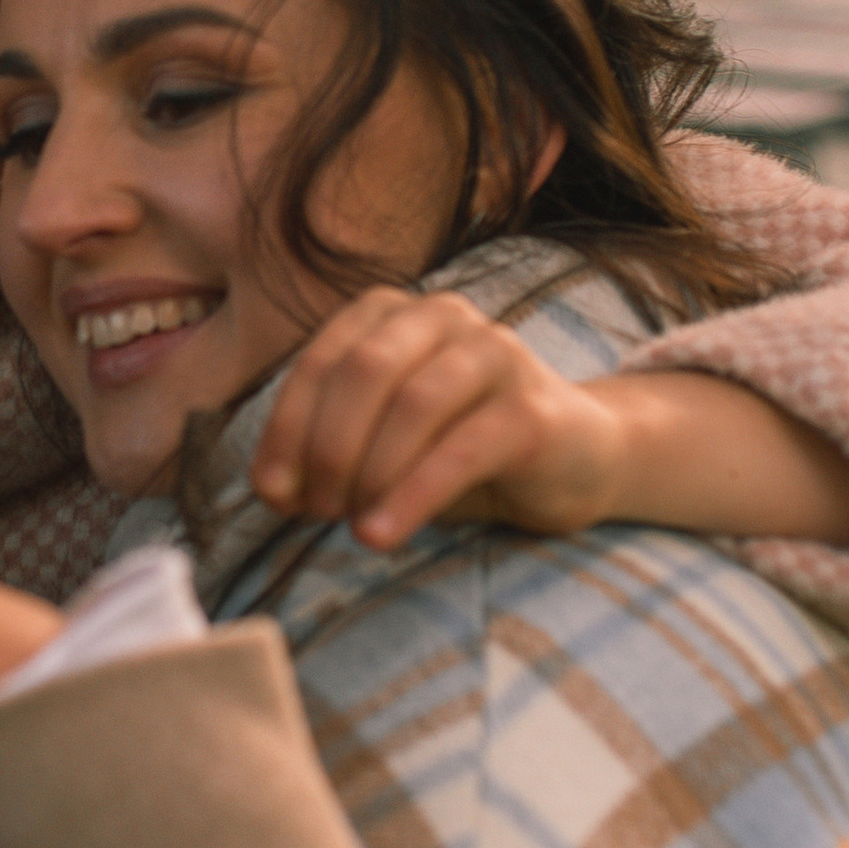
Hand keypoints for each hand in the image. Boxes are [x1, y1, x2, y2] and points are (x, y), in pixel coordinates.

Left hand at [254, 289, 631, 546]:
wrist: (576, 458)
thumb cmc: (462, 448)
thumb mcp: (384, 442)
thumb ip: (329, 451)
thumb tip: (272, 489)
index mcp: (393, 313)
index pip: (321, 363)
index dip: (286, 429)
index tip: (272, 492)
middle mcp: (445, 316)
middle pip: (363, 373)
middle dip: (326, 448)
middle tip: (316, 510)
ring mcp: (495, 353)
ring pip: (412, 404)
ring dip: (368, 473)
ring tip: (351, 525)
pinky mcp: (532, 407)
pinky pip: (461, 450)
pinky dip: (411, 495)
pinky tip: (380, 534)